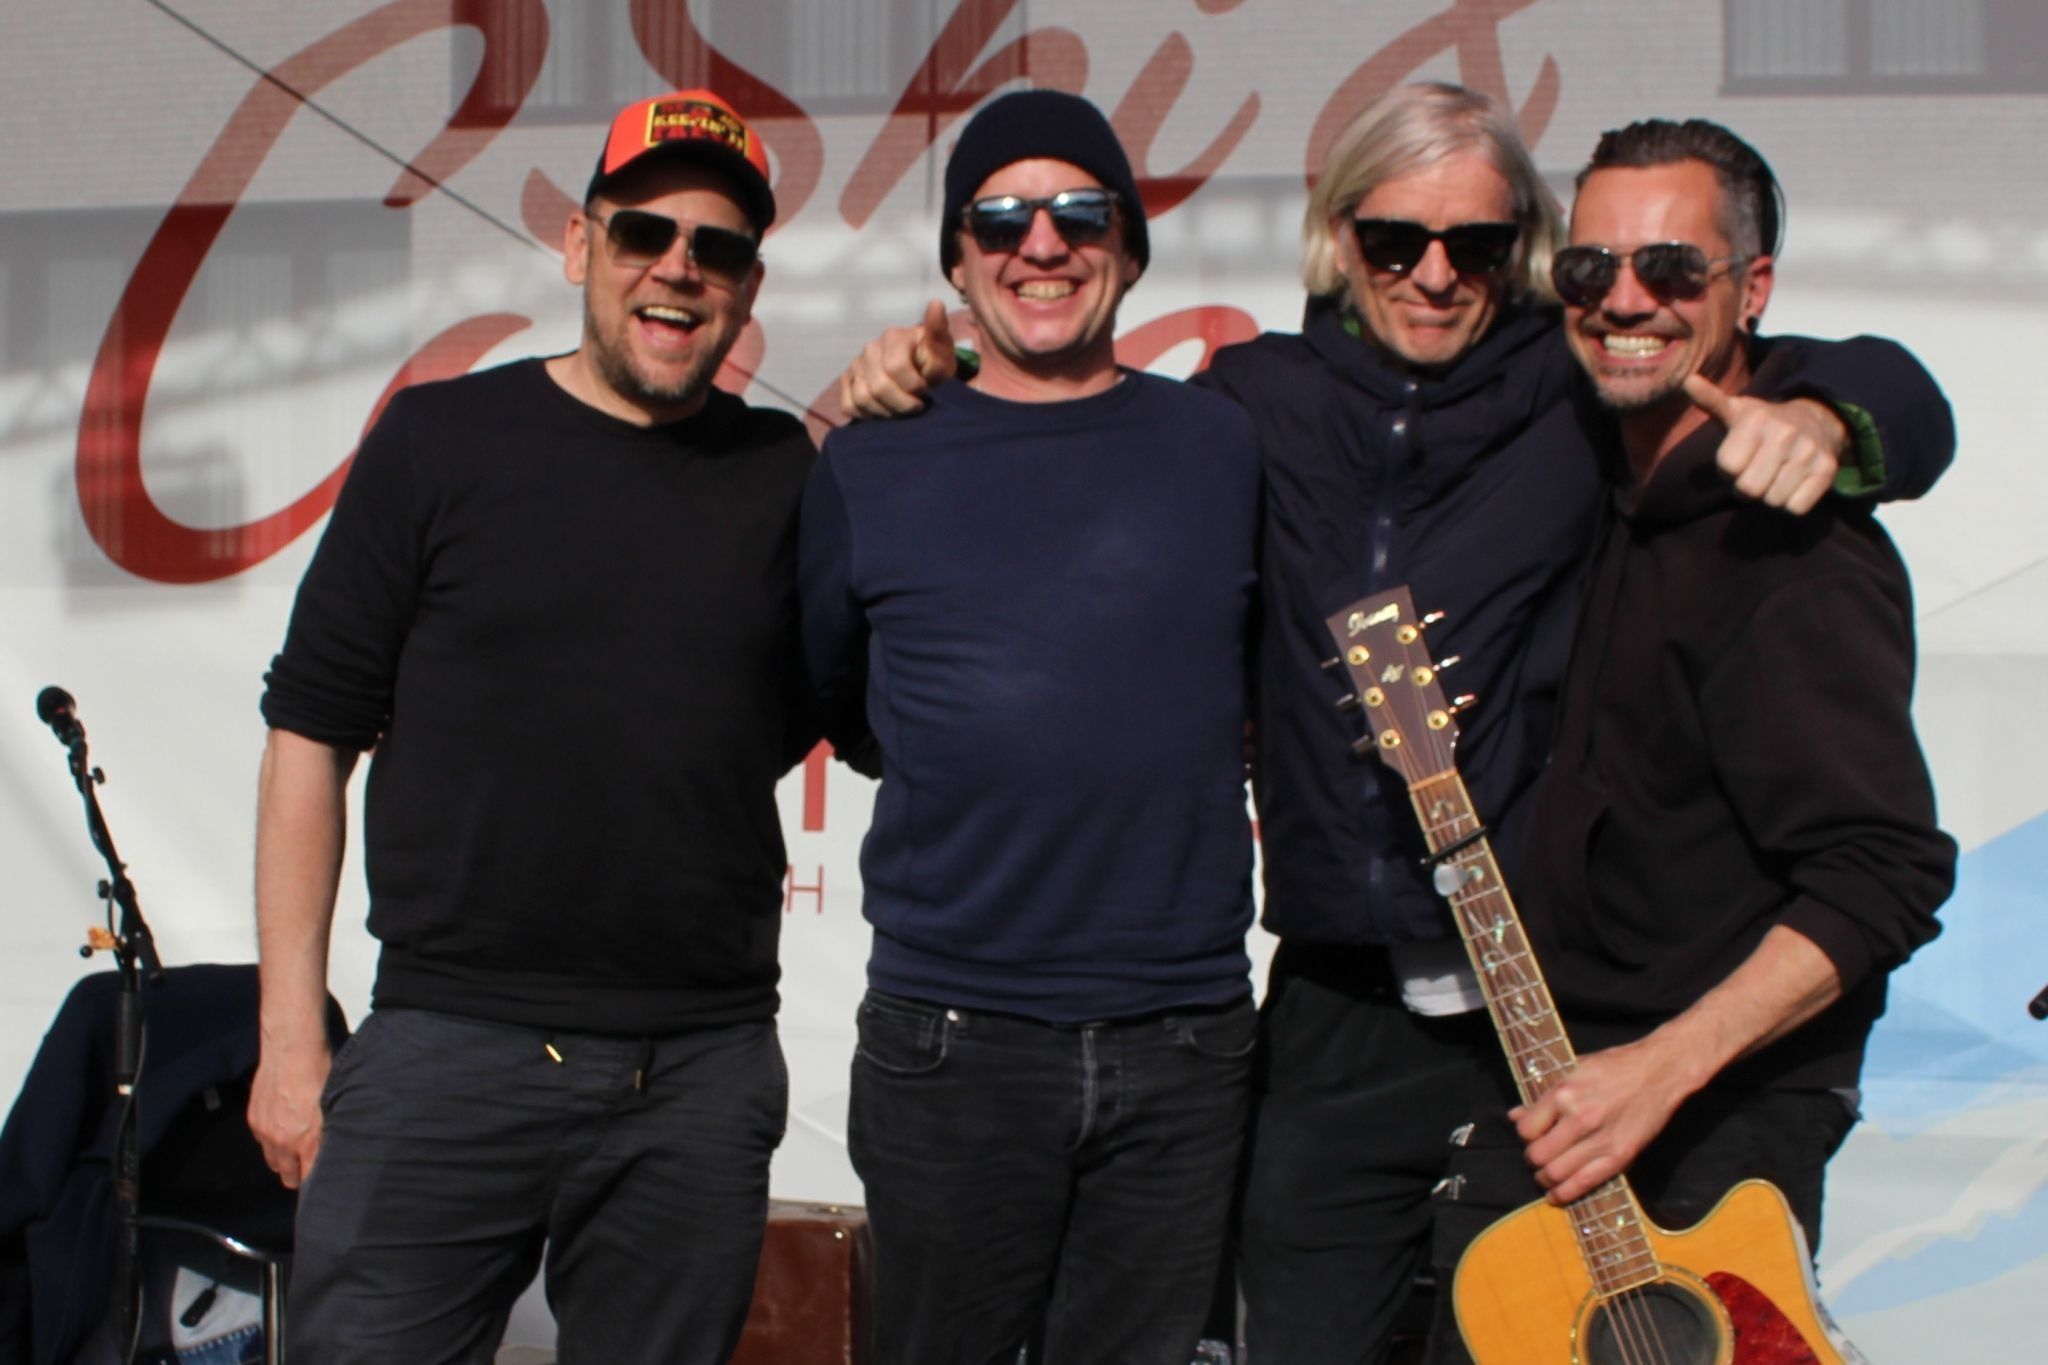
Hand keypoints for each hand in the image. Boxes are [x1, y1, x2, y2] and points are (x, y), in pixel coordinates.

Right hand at [248, 1040, 331, 1188]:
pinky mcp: (254, 1119)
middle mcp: (283, 1142)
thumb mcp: (336, 1106)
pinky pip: (263, 1142)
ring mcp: (265, 1131)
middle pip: (288, 1176)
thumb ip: (332, 1133)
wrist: (294, 1050)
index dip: (317, 1183)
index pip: (309, 1178)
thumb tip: (339, 1150)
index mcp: (307, 1141)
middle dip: (299, 1175)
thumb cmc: (324, 1074)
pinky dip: (272, 1140)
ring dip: (284, 1159)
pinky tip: (284, 1128)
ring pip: (274, 1161)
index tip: (325, 1184)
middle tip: (310, 1167)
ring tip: (297, 1150)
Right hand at [838, 299, 958, 418]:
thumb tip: (936, 303)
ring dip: (886, 412)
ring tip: (903, 412)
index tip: (927, 391)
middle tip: (917, 407)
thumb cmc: (936, 364)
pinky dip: (868, 416)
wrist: (923, 375)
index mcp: (893, 337)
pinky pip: (849, 406)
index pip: (896, 367)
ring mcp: (856, 366)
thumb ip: (938, 332)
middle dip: (902, 405)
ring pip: (862, 398)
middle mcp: (870, 349)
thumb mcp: (944, 351)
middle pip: (878, 387)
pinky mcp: (847, 383)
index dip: (914, 387)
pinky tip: (885, 412)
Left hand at [1510, 1036, 1699, 1205]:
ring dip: (1546, 1179)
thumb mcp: (1574, 1069)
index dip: (1525, 1136)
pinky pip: (1584, 1183)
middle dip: (1533, 1160)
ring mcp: (1600, 1139)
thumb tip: (1516, 1115)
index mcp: (1564, 1092)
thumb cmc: (1616, 1066)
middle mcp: (1578, 1117)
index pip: (1526, 1130)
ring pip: (1556, 1173)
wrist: (1660, 1071)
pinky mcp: (1620, 1155)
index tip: (1531, 1137)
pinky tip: (1557, 1195)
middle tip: (1538, 1158)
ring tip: (1546, 1177)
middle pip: (1538, 1155)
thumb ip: (1544, 1095)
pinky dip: (1565, 1194)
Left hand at [1683, 373, 1844, 514]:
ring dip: (1769, 496)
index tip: (1739, 458)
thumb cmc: (1762, 424)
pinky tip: (1792, 484)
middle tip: (1755, 471)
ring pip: (1772, 501)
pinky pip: (1796, 508)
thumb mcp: (1735, 410)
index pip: (1728, 468)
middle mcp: (1785, 433)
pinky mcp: (1827, 470)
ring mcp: (1809, 452)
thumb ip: (1710, 401)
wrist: (1815, 420)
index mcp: (1756, 419)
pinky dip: (1790, 504)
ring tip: (1774, 475)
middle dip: (1746, 487)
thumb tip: (1688, 381)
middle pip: (1749, 489)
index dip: (1728, 470)